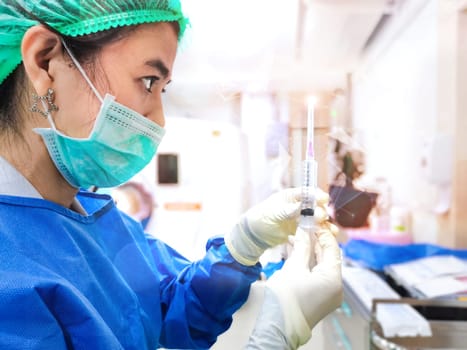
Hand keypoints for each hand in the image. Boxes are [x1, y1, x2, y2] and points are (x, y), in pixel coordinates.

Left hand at [225, 187, 328, 265]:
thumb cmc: (260, 218)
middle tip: (321, 217)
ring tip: (330, 229)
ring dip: (324, 223)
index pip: (306, 193)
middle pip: (315, 206)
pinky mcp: (302, 230)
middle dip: (320, 211)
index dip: (316, 195)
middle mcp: (298, 206)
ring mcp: (301, 218)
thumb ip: (287, 210)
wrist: (253, 235)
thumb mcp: (273, 212)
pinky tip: (327, 236)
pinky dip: (321, 232)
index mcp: (290, 197)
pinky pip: (314, 230)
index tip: (324, 199)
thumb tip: (301, 206)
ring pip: (317, 219)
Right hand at [245, 223, 341, 348]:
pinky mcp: (318, 298)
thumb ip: (302, 246)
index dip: (323, 232)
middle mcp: (335, 287)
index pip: (332, 248)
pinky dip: (307, 264)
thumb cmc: (285, 297)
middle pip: (327, 257)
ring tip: (296, 237)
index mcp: (334, 279)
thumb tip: (304, 230)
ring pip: (320, 266)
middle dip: (315, 241)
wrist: (276, 327)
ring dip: (309, 252)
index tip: (314, 220)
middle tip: (303, 226)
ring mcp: (327, 294)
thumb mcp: (293, 267)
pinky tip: (296, 252)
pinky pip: (315, 275)